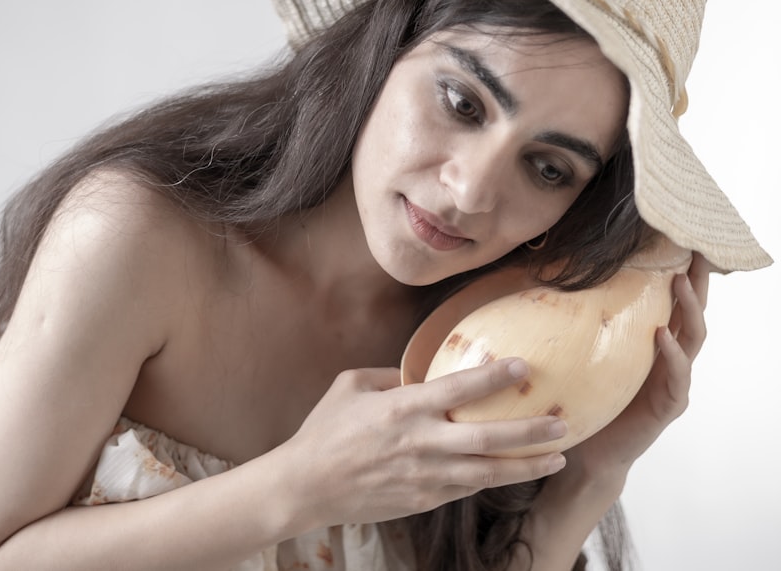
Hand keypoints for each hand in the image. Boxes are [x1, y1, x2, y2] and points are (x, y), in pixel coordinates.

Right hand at [278, 358, 568, 528]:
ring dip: (526, 466)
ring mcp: (424, 476)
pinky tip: (513, 472)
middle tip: (562, 422)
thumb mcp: (349, 387)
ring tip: (558, 458)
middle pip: (487, 438)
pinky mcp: (423, 500)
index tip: (523, 367)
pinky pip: (466, 488)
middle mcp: (420, 443)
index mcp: (401, 409)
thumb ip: (388, 376)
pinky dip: (492, 480)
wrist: (305, 486)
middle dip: (530, 431)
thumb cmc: (324, 431)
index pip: (457, 389)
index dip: (494, 377)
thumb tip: (417, 370)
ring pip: (487, 473)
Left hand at [562, 252, 710, 482]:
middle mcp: (668, 358)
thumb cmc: (583, 396)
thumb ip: (575, 321)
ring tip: (680, 283)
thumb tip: (540, 277)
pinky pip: (677, 378)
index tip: (679, 241)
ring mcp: (672, 382)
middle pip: (691, 313)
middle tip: (694, 252)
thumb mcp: (580, 351)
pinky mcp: (667, 406)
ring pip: (692, 339)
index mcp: (650, 343)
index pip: (670, 302)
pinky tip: (663, 337)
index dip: (679, 273)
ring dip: (688, 310)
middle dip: (695, 283)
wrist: (584, 448)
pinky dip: (672, 356)